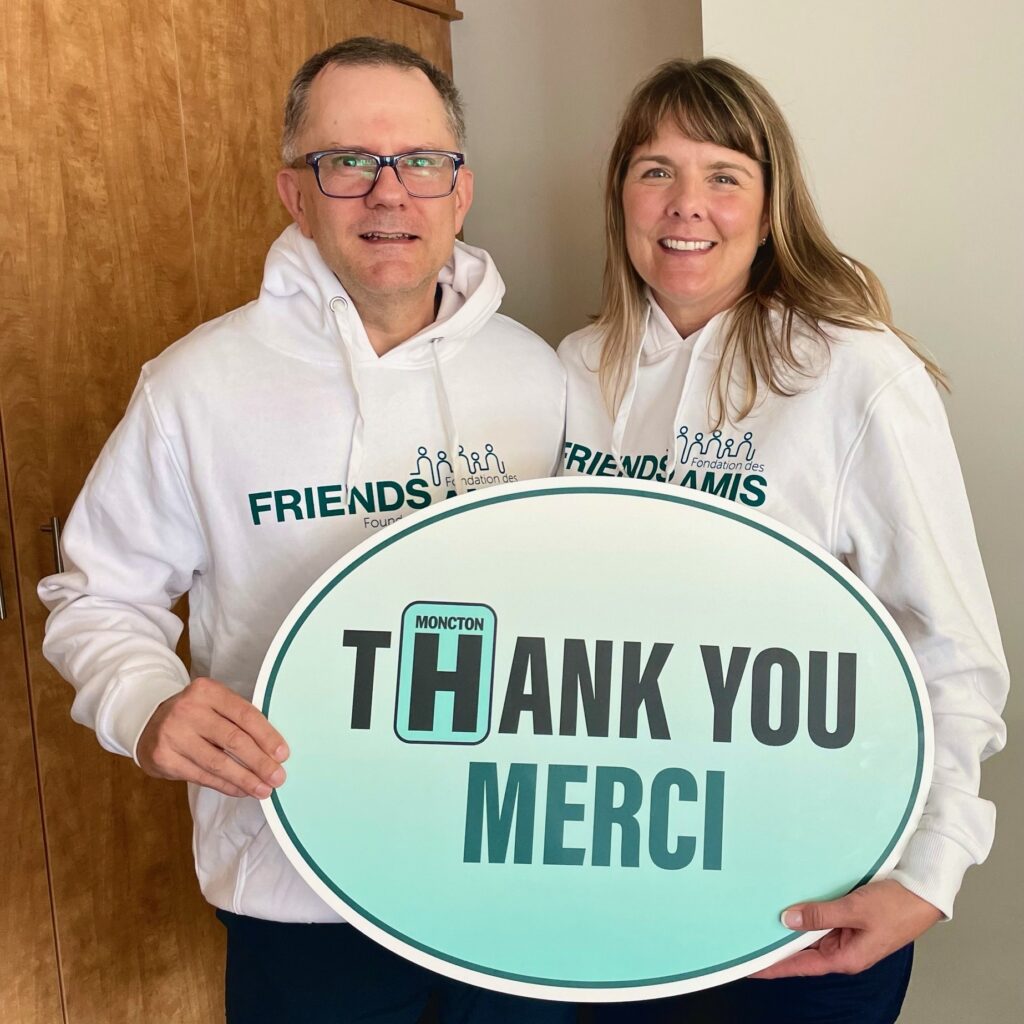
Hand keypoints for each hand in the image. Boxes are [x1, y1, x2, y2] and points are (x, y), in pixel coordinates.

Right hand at [137, 676, 288, 798]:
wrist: (149, 724)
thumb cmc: (194, 715)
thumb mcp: (214, 705)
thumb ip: (239, 720)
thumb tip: (273, 750)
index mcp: (207, 690)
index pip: (245, 714)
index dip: (267, 736)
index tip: (283, 754)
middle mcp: (188, 709)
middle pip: (233, 740)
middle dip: (260, 762)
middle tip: (278, 777)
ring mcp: (173, 734)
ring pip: (218, 762)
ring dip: (245, 779)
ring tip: (263, 790)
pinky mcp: (163, 757)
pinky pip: (202, 776)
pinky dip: (226, 785)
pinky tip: (241, 790)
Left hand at [750, 879, 941, 978]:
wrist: (923, 893)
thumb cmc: (897, 907)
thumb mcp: (854, 910)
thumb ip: (821, 915)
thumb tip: (788, 920)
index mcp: (845, 958)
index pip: (800, 965)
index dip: (773, 966)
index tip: (749, 967)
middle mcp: (843, 950)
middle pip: (802, 951)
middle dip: (778, 945)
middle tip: (748, 938)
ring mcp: (846, 935)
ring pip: (811, 934)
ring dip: (792, 927)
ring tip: (762, 922)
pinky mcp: (850, 920)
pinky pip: (822, 920)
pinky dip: (807, 915)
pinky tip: (791, 906)